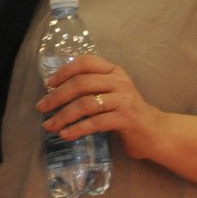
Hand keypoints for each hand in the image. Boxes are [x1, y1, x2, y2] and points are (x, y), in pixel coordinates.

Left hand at [37, 53, 167, 161]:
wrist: (155, 131)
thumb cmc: (126, 112)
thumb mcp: (111, 93)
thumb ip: (91, 87)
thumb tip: (54, 91)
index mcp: (114, 72)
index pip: (86, 62)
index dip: (64, 71)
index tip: (48, 84)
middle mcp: (120, 82)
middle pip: (81, 83)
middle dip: (57, 97)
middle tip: (41, 108)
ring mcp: (124, 100)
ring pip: (86, 104)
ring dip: (63, 116)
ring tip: (49, 126)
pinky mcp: (126, 119)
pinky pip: (95, 122)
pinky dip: (77, 129)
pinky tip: (66, 135)